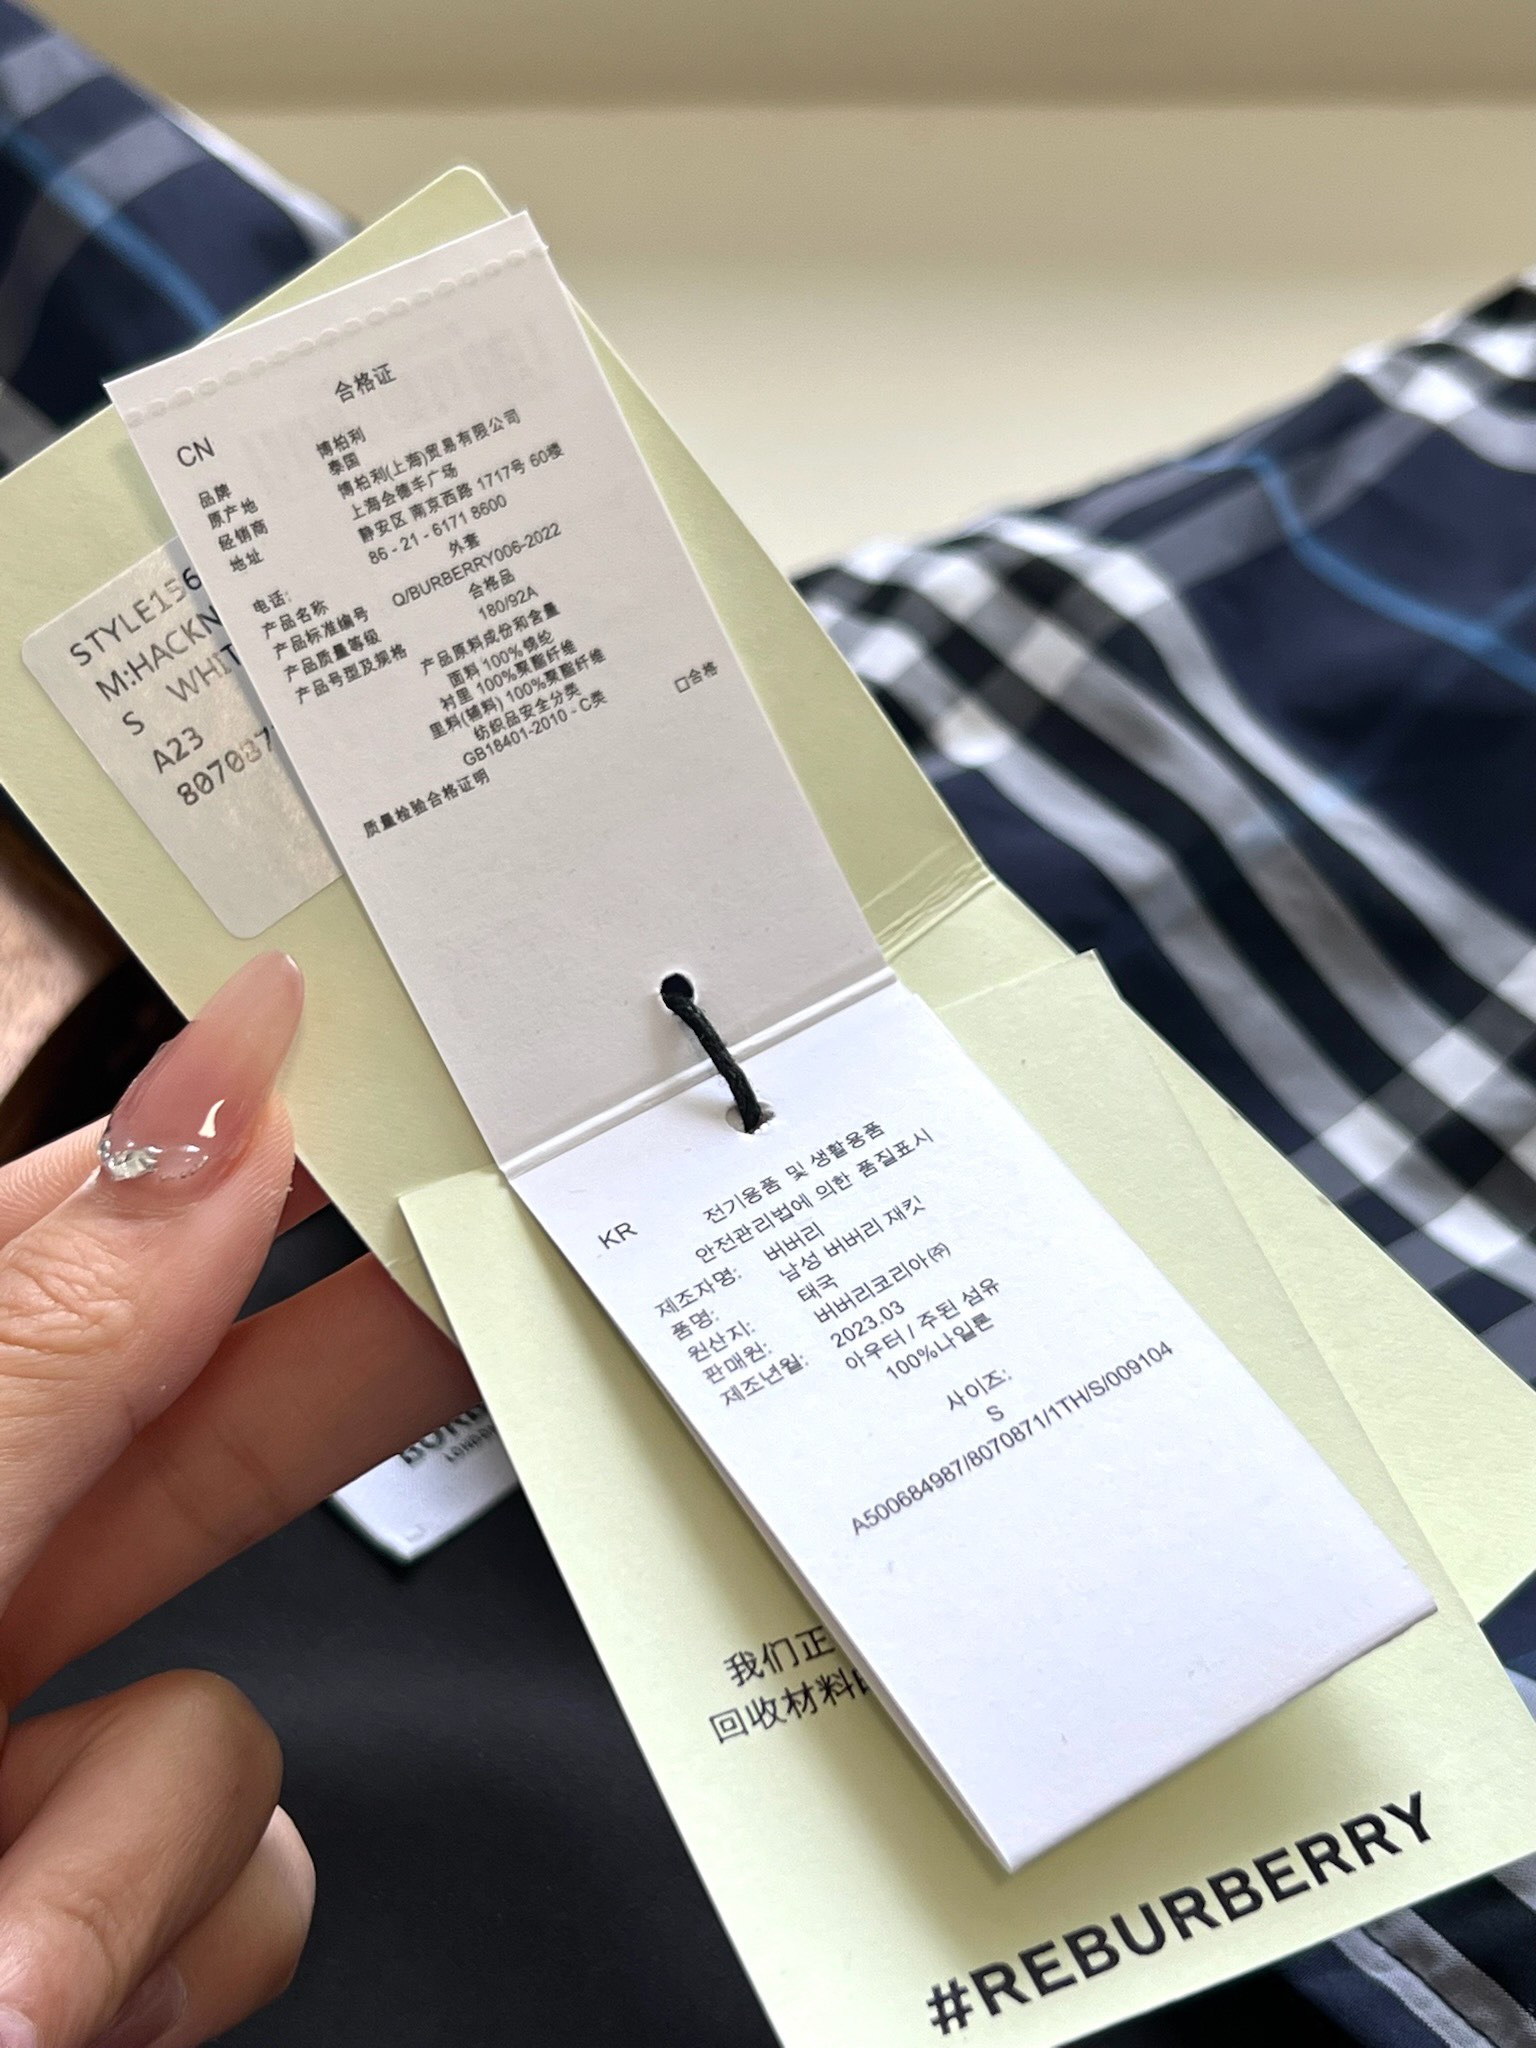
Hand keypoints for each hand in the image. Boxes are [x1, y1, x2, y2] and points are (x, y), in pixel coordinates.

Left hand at [0, 954, 476, 2046]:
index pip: (61, 1237)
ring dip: (146, 1837)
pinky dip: (160, 1939)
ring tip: (4, 1956)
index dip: (215, 1142)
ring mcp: (9, 1772)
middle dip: (331, 1383)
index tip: (361, 1053)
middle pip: (189, 1442)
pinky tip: (46, 2000)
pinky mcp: (91, 1917)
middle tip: (487, 1235)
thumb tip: (209, 1107)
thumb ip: (45, 1341)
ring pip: (230, 1719)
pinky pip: (245, 1877)